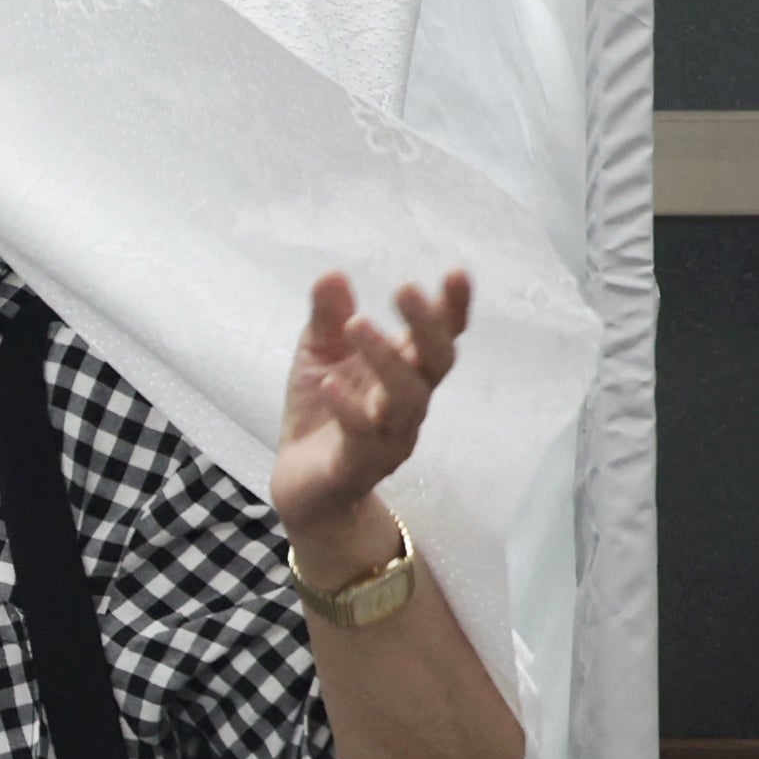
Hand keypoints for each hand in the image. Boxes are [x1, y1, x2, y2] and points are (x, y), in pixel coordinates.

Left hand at [274, 267, 469, 581]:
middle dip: (428, 325)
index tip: (456, 273)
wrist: (302, 485)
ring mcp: (390, 436)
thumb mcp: (318, 356)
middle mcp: (408, 403)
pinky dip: (349, 409)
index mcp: (404, 371)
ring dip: (386, 359)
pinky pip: (363, 437)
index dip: (453, 308)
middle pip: (438, 363)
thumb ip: (328, 318)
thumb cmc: (322, 414)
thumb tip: (332, 273)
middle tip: (405, 287)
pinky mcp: (360, 465)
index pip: (441, 337)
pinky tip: (331, 383)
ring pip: (407, 399)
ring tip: (358, 323)